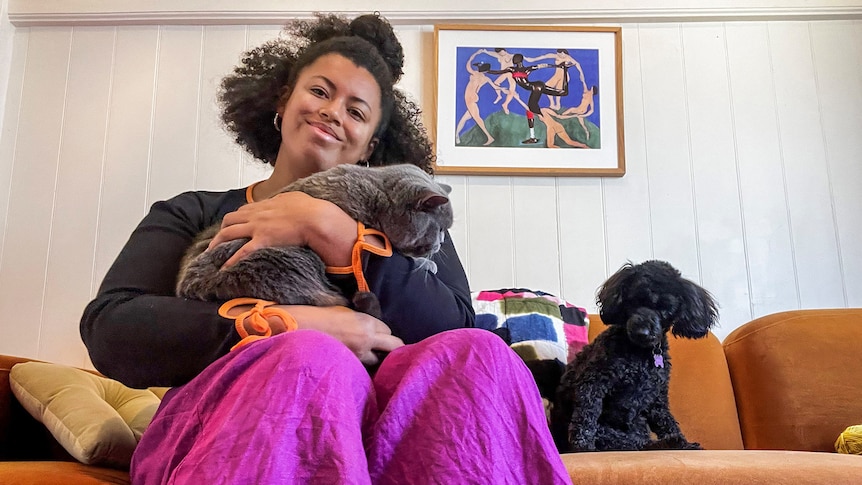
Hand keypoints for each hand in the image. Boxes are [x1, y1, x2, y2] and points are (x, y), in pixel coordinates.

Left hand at [207, 191, 355, 267]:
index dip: (236, 219)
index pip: (243, 210)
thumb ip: (287, 200)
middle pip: (229, 220)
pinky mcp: (262, 240)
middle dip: (221, 230)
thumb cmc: (310, 209)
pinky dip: (230, 260)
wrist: (316, 218)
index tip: (234, 226)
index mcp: (265, 205)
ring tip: (211, 255)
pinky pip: (241, 251)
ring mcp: (257, 227)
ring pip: (229, 233)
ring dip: (217, 244)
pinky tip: (224, 269)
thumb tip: (288, 200)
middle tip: (218, 242)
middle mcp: (257, 214)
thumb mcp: (296, 198)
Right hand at [287, 305, 403, 364]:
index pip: (389, 331)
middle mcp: (368, 339)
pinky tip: (355, 363)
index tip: (380, 336)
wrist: (301, 328)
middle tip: (387, 350)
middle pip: (394, 346)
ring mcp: (359, 355)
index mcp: (368, 323)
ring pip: (378, 361)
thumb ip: (363, 322)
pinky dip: (361, 366)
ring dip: (375, 358)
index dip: (384, 334)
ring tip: (367, 357)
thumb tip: (372, 328)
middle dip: (392, 348)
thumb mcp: (347, 312)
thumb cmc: (321, 316)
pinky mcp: (349, 365)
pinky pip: (362, 368)